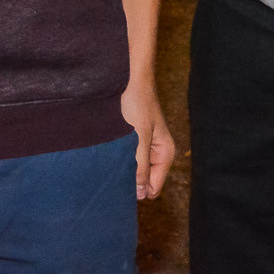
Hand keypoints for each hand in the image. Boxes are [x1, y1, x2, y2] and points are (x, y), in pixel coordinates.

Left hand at [120, 77, 174, 200]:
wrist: (129, 80)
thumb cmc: (136, 105)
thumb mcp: (138, 137)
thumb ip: (140, 165)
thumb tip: (142, 193)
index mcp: (165, 153)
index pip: (153, 187)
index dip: (138, 191)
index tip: (119, 189)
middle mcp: (157, 153)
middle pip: (144, 181)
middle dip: (130, 182)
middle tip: (110, 177)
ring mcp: (145, 148)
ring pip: (134, 170)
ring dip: (123, 169)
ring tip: (108, 164)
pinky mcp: (134, 141)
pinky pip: (128, 159)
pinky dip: (119, 160)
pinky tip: (108, 156)